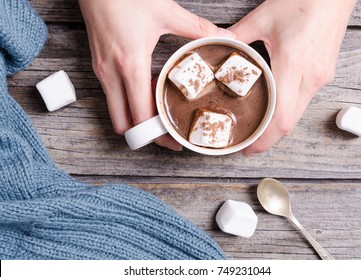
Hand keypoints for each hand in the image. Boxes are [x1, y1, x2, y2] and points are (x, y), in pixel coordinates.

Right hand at [78, 0, 233, 150]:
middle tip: (164, 134)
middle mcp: (112, 74)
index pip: (141, 115)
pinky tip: (144, 95)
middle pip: (123, 124)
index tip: (173, 141)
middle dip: (143, 135)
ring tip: (156, 118)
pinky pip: (112, 98)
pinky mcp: (98, 67)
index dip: (157, 134)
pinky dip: (127, 104)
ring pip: (115, 112)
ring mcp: (101, 72)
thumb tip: (223, 37)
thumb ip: (197, 28)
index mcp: (131, 65)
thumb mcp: (165, 12)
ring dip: (134, 120)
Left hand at [229, 0, 356, 155]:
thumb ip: (237, 36)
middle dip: (269, 139)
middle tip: (249, 143)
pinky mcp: (325, 73)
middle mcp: (310, 77)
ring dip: (278, 125)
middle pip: (289, 123)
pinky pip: (305, 101)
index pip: (279, 118)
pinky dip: (288, 110)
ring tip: (260, 127)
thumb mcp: (263, 17)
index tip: (248, 149)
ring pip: (298, 114)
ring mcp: (321, 77)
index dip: (264, 140)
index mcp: (293, 64)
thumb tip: (218, 46)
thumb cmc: (304, 0)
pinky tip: (276, 106)